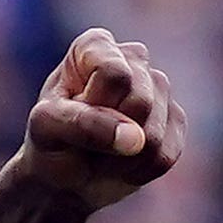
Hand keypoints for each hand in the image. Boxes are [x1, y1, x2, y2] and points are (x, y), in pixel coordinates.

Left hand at [12, 30, 183, 212]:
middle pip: (140, 103)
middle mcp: (133, 58)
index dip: (96, 106)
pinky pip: (164, 157)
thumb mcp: (47, 128)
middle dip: (108, 134)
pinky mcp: (175, 120)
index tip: (72, 113)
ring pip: (153, 135)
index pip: (114, 73)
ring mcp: (158, 87)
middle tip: (85, 141)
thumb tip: (137, 139)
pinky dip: (136, 172)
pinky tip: (121, 164)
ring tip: (101, 154)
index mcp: (95, 45)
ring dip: (119, 160)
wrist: (65, 177)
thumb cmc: (50, 142)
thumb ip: (83, 124)